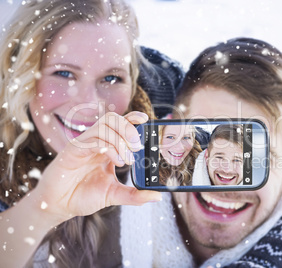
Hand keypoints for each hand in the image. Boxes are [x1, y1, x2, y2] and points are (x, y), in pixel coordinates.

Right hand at [30, 111, 160, 223]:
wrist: (60, 206)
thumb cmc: (83, 196)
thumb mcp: (114, 195)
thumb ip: (135, 195)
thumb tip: (157, 196)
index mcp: (106, 148)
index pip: (120, 124)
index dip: (133, 118)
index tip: (146, 119)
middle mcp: (96, 142)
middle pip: (113, 119)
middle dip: (129, 128)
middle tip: (138, 146)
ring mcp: (84, 145)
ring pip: (104, 126)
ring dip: (120, 139)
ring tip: (128, 158)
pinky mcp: (73, 150)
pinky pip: (92, 139)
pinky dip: (108, 147)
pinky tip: (116, 161)